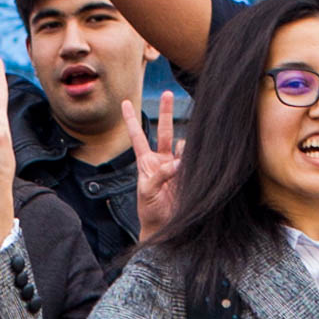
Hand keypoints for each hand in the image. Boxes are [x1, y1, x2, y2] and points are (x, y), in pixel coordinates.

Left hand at [122, 92, 183, 242]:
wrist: (164, 226)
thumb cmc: (149, 211)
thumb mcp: (147, 192)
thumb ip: (159, 176)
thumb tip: (176, 162)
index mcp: (146, 162)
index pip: (137, 135)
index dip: (131, 119)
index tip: (125, 102)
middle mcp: (161, 160)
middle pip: (163, 130)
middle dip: (166, 111)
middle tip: (168, 92)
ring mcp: (176, 166)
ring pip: (182, 144)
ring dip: (183, 147)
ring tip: (180, 165)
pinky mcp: (188, 173)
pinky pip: (192, 159)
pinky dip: (193, 159)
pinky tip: (190, 167)